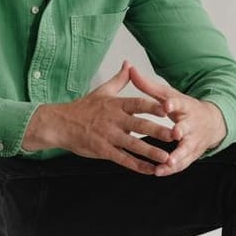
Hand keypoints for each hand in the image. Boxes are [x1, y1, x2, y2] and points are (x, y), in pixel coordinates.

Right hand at [22, 61, 176, 174]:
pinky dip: (137, 166)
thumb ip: (119, 80)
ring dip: (151, 151)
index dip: (153, 106)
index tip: (169, 108)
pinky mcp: (102, 150)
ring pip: (133, 145)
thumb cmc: (82, 108)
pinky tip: (150, 170)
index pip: (138, 104)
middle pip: (140, 125)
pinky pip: (122, 159)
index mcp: (115, 105)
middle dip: (159, 130)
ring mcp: (108, 136)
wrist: (60, 124)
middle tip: (176, 135)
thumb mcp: (102, 91)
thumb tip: (128, 64)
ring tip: (167, 157)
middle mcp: (114, 120)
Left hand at [128, 65, 226, 175]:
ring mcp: (193, 141)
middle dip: (182, 132)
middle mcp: (192, 125)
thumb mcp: (169, 95)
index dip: (174, 104)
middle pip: (187, 128)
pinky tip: (159, 172)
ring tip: (165, 163)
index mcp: (186, 107)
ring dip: (177, 157)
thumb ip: (148, 86)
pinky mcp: (192, 155)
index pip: (180, 103)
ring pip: (186, 150)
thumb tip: (129, 69)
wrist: (212, 123)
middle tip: (175, 134)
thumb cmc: (184, 108)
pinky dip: (172, 169)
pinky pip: (182, 163)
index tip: (167, 105)